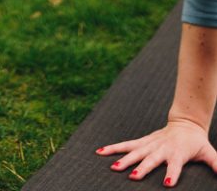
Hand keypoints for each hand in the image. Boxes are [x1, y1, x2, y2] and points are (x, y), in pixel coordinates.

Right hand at [96, 119, 216, 185]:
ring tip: (113, 167)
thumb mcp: (208, 152)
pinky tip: (100, 152)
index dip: (173, 173)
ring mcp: (151, 144)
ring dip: (123, 159)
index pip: (176, 164)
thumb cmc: (196, 142)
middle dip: (142, 168)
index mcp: (178, 153)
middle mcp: (162, 148)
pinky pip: (126, 145)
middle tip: (132, 176)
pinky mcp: (143, 141)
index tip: (168, 183)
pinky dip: (114, 148)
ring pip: (135, 151)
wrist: (185, 123)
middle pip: (151, 159)